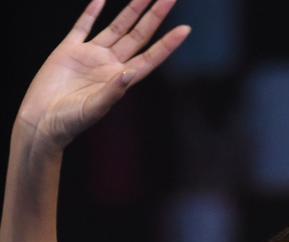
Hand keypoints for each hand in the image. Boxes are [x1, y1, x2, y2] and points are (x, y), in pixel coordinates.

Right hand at [15, 0, 189, 150]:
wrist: (42, 122)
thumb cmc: (69, 122)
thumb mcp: (94, 109)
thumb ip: (112, 92)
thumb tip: (129, 73)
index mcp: (120, 81)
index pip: (150, 57)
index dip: (168, 44)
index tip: (186, 29)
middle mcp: (109, 65)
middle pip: (138, 36)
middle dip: (155, 16)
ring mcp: (91, 56)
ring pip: (117, 26)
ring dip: (132, 9)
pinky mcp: (69, 50)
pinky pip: (83, 25)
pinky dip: (92, 11)